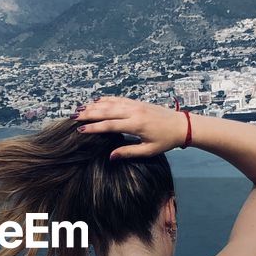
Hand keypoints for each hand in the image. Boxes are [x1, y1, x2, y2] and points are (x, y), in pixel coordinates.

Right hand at [71, 97, 185, 159]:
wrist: (181, 125)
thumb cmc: (166, 140)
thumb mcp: (148, 151)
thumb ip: (128, 152)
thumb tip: (110, 157)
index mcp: (136, 125)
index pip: (109, 125)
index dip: (94, 128)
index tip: (80, 130)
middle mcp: (134, 112)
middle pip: (107, 111)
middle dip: (89, 114)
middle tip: (74, 117)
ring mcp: (135, 105)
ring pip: (111, 103)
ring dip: (95, 105)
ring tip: (80, 108)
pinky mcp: (138, 102)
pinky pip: (119, 99)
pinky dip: (107, 99)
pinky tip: (97, 101)